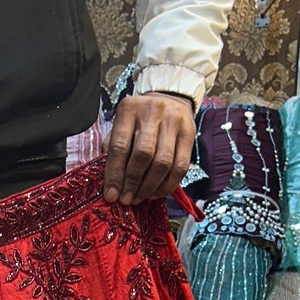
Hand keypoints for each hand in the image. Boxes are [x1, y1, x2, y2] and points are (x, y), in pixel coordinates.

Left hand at [102, 92, 195, 206]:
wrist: (169, 100)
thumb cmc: (139, 119)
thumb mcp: (121, 125)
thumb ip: (113, 148)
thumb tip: (110, 183)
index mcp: (129, 109)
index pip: (120, 146)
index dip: (115, 174)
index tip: (111, 195)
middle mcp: (152, 112)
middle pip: (143, 154)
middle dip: (133, 182)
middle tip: (127, 199)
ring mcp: (174, 122)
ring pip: (163, 162)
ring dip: (150, 187)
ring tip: (140, 198)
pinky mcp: (189, 134)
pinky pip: (180, 166)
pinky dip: (167, 185)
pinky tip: (156, 193)